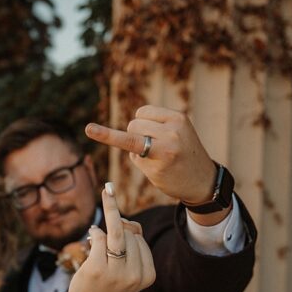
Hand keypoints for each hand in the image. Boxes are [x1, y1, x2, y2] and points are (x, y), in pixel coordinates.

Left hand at [66, 185, 154, 291]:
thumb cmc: (110, 280)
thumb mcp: (130, 265)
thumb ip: (134, 239)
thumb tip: (125, 221)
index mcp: (148, 276)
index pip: (139, 238)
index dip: (127, 234)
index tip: (118, 245)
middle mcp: (134, 276)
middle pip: (129, 234)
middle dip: (117, 233)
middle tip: (108, 247)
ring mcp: (115, 274)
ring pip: (117, 232)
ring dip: (107, 230)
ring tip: (99, 237)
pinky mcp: (96, 269)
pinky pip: (100, 236)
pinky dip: (95, 231)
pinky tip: (92, 234)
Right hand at [85, 106, 216, 204]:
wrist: (202, 179)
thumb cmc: (173, 180)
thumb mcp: (151, 173)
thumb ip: (135, 152)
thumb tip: (129, 132)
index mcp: (164, 152)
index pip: (129, 141)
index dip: (106, 135)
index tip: (88, 129)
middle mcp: (172, 134)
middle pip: (133, 126)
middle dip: (134, 137)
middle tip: (150, 153)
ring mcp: (178, 121)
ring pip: (140, 116)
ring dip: (141, 128)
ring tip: (156, 142)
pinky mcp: (180, 115)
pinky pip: (150, 111)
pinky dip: (149, 121)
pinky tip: (160, 132)